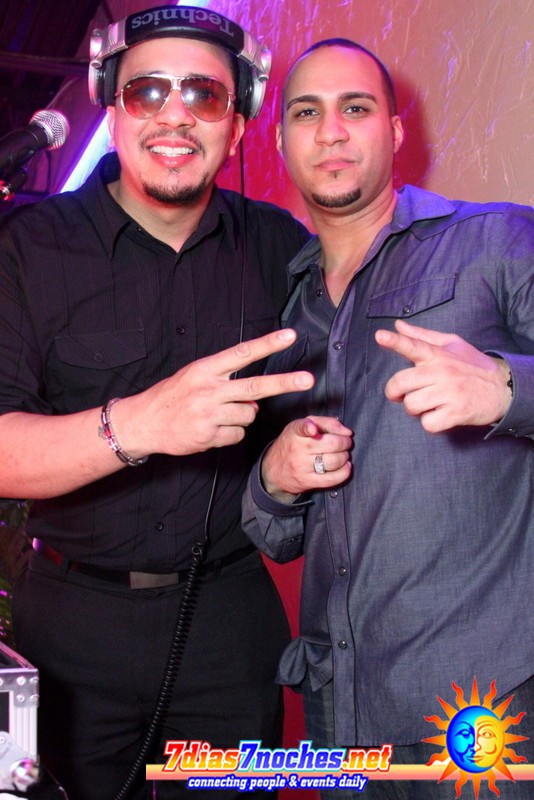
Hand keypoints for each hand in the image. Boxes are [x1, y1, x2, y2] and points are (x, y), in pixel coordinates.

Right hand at [116, 329, 314, 456]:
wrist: (143, 422)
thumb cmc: (173, 396)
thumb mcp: (194, 377)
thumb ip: (224, 380)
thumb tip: (255, 398)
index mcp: (205, 369)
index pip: (242, 353)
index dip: (268, 344)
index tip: (290, 336)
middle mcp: (209, 390)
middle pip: (255, 387)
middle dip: (284, 383)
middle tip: (307, 379)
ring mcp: (208, 414)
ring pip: (249, 415)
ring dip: (242, 416)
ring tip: (219, 414)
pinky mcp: (208, 436)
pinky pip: (237, 435)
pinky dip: (231, 433)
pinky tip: (212, 429)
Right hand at [261, 416, 352, 501]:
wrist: (273, 469)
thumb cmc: (292, 444)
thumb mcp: (302, 426)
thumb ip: (325, 422)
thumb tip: (346, 431)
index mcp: (296, 432)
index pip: (301, 427)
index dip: (309, 427)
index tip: (314, 429)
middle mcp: (298, 449)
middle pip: (332, 444)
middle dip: (345, 442)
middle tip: (345, 442)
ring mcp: (302, 466)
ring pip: (334, 461)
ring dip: (345, 457)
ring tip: (343, 454)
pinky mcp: (307, 481)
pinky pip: (331, 479)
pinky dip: (344, 472)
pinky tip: (345, 466)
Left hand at [375, 319, 511, 431]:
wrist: (503, 388)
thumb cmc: (472, 366)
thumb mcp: (451, 344)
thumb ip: (422, 336)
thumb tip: (398, 325)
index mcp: (438, 354)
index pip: (414, 345)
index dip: (395, 341)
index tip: (380, 336)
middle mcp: (443, 371)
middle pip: (401, 383)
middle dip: (394, 392)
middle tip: (401, 395)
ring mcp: (450, 392)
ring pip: (411, 405)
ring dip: (415, 409)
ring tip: (428, 403)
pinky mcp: (457, 412)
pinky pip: (428, 423)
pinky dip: (430, 423)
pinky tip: (440, 414)